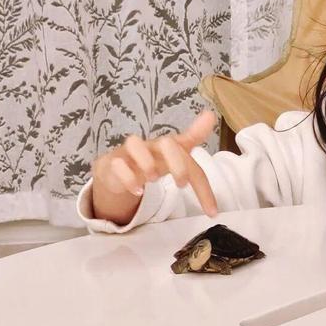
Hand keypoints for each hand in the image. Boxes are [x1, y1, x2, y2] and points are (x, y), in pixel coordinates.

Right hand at [92, 111, 218, 216]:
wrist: (118, 166)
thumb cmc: (152, 159)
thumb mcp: (174, 153)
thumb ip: (194, 138)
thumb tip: (211, 114)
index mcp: (169, 146)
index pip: (192, 157)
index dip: (202, 183)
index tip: (212, 211)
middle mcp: (151, 145)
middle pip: (167, 143)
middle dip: (178, 163)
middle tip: (181, 185)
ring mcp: (130, 152)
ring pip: (135, 144)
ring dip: (147, 163)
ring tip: (153, 180)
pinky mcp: (113, 162)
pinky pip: (116, 164)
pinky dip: (127, 177)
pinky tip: (137, 190)